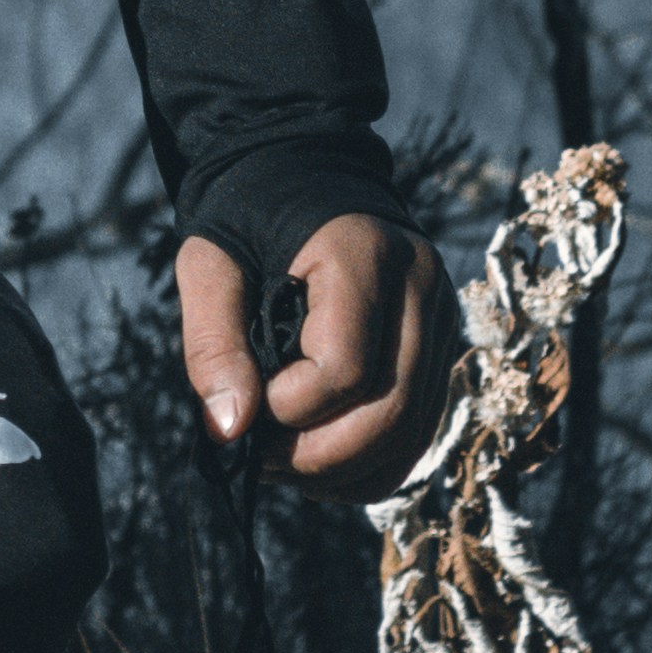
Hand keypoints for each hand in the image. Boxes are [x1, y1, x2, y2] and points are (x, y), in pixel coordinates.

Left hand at [175, 211, 451, 497]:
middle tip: (261, 460)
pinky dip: (372, 467)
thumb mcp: (209, 265)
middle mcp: (421, 286)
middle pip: (390, 411)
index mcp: (362, 252)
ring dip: (345, 472)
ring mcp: (441, 320)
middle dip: (318, 457)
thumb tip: (231, 430)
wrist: (305, 180)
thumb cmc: (248, 222)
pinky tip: (321, 467)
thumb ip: (212, 342)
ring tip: (286, 466)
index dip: (289, 405)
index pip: (345, 366)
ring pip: (412, 432)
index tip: (247, 398)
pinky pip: (419, 432)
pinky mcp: (441, 349)